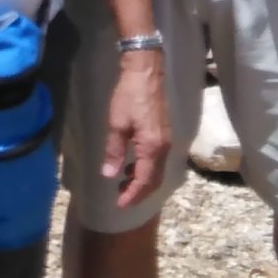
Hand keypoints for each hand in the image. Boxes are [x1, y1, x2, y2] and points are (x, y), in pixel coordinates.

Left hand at [104, 50, 169, 208]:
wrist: (146, 73)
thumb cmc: (129, 97)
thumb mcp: (117, 124)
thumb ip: (114, 151)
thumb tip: (110, 175)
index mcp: (153, 148)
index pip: (145, 180)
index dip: (133, 195)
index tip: (120, 204)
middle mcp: (164, 148)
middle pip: (154, 180)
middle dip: (139, 192)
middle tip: (122, 198)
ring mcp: (167, 141)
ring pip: (157, 171)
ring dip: (143, 181)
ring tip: (124, 183)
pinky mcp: (165, 134)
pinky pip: (158, 161)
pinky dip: (146, 169)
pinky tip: (133, 165)